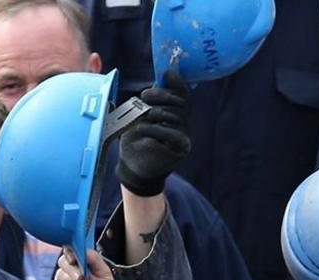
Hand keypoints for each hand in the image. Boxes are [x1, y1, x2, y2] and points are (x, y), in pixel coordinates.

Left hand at [118, 69, 191, 198]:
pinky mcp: (182, 147)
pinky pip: (173, 132)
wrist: (133, 165)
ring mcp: (185, 135)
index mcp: (176, 110)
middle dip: (161, 95)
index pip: (184, 93)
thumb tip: (164, 76)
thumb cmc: (135, 137)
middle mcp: (184, 121)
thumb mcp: (141, 112)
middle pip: (181, 101)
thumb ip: (153, 97)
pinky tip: (141, 129)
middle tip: (144, 97)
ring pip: (176, 115)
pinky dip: (155, 128)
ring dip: (155, 112)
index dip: (178, 82)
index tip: (166, 76)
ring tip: (141, 116)